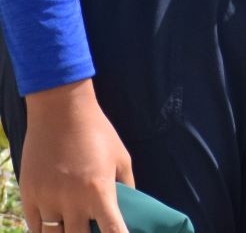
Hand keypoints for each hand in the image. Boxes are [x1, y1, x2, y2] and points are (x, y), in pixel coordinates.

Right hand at [20, 79, 132, 232]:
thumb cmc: (98, 132)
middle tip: (93, 231)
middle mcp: (73, 200)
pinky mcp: (29, 194)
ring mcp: (48, 199)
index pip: (112, 231)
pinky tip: (54, 227)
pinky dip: (44, 230)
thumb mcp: (121, 157)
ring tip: (73, 229)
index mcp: (100, 191)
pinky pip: (34, 226)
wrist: (61, 111)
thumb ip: (126, 185)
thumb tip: (130, 205)